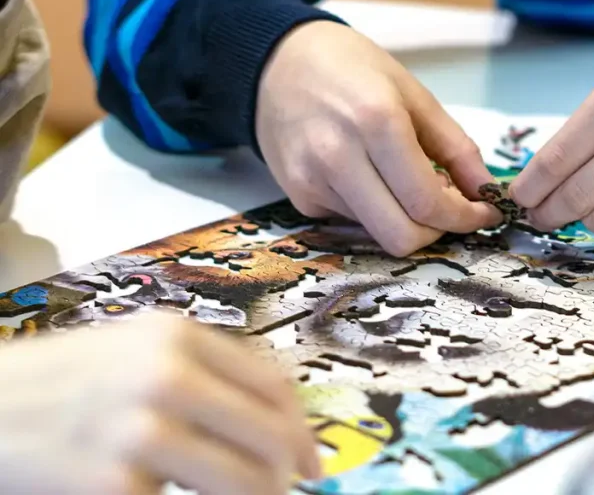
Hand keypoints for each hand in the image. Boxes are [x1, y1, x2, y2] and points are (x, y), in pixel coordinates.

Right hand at [0, 315, 318, 494]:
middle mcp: (165, 376)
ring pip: (243, 482)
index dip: (302, 430)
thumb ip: (200, 373)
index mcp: (175, 337)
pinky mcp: (113, 486)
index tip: (311, 461)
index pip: (274, 385)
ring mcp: (139, 432)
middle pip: (269, 436)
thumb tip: (275, 422)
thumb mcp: (131, 351)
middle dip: (284, 474)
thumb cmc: (58, 385)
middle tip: (282, 492)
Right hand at [256, 21, 500, 255]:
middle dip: (437, 231)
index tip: (485, 213)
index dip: (465, 218)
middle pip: (401, 237)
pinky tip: (371, 176)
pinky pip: (352, 222)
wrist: (277, 62)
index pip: (428, 202)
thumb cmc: (353, 69)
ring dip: (406, 218)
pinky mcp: (296, 196)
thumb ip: (456, 147)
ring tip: (408, 181)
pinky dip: (375, 209)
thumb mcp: (414, 94)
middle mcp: (338, 157)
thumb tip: (487, 192)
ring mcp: (311, 181)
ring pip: (378, 232)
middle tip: (451, 208)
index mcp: (376, 122)